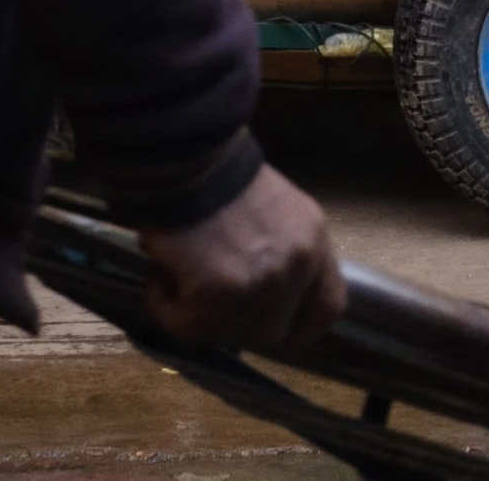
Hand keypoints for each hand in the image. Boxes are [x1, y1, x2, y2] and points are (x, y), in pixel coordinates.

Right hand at [139, 163, 345, 350]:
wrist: (186, 154)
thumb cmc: (217, 175)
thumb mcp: (272, 211)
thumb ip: (276, 252)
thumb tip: (249, 294)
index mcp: (314, 241)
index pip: (328, 308)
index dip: (299, 328)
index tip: (271, 330)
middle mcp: (299, 264)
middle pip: (272, 333)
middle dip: (232, 325)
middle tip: (200, 295)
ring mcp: (265, 281)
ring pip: (224, 333)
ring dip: (192, 311)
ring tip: (174, 270)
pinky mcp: (223, 292)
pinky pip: (187, 324)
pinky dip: (165, 304)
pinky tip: (160, 269)